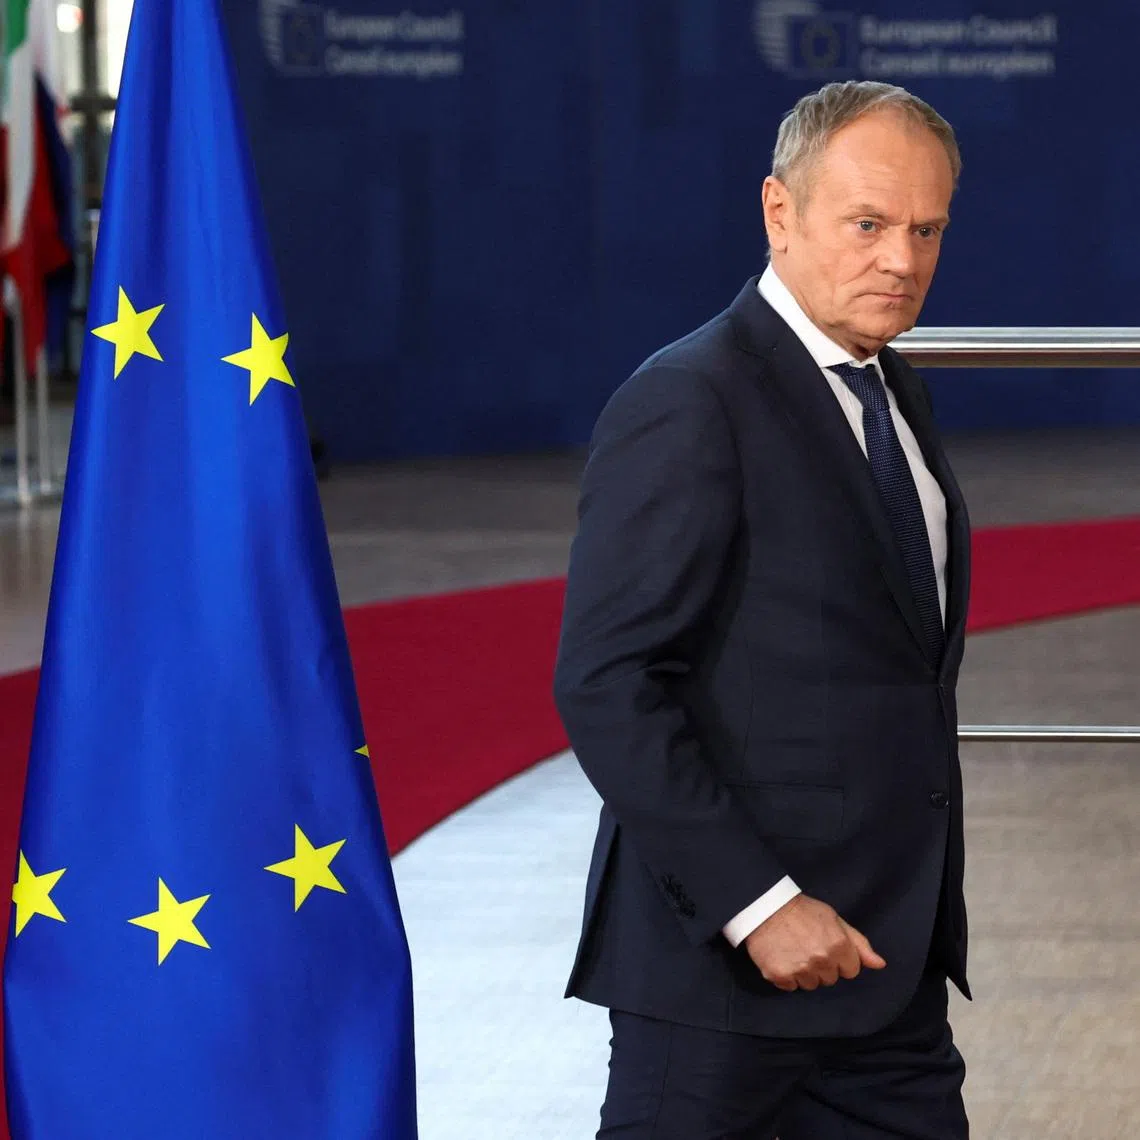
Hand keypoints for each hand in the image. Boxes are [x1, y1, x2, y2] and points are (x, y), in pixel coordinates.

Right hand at [743, 894, 885, 992]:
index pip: (851, 971)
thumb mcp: (834, 919)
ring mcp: (800, 970)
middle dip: (822, 967)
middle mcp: (822, 961)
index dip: (840, 959)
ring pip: (810, 985)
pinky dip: (786, 976)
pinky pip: (790, 987)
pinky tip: (781, 958)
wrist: (765, 905)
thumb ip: (858, 943)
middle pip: (830, 980)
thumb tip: (880, 964)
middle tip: (807, 947)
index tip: (826, 947)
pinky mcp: (780, 976)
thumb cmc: (802, 910)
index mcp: (839, 946)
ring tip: (793, 952)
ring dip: (804, 973)